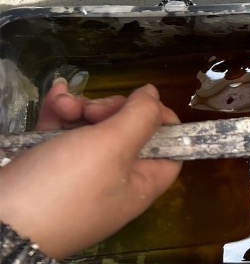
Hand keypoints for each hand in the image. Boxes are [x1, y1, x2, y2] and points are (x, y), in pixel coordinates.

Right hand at [0, 83, 181, 259]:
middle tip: (93, 110)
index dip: (160, 120)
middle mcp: (112, 181)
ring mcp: (77, 175)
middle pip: (128, 132)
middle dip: (110, 109)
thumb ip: (141, 117)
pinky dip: (58, 113)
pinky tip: (54, 96)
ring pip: (90, 128)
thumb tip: (154, 96)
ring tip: (63, 106)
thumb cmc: (64, 187)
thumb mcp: (113, 148)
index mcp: (139, 184)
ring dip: (80, 108)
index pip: (168, 148)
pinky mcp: (46, 168)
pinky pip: (61, 132)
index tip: (143, 104)